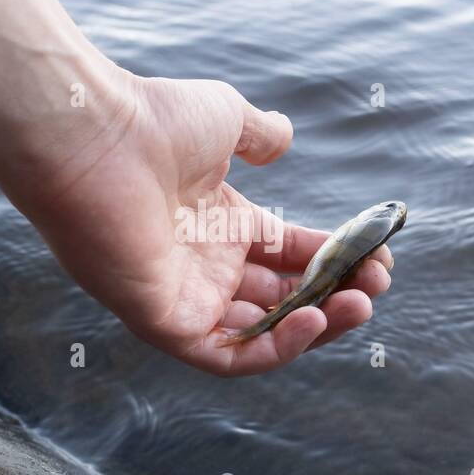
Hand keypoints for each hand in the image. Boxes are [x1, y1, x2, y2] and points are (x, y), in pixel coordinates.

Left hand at [5, 71, 393, 375]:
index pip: (290, 255)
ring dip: (318, 326)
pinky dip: (275, 348)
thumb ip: (260, 134)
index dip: (338, 260)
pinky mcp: (164, 322)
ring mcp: (185, 296)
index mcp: (221, 223)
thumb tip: (284, 139)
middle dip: (337, 296)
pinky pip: (227, 355)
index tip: (380, 256)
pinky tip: (314, 319)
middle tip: (376, 285)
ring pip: (263, 333)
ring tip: (360, 304)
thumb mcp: (226, 119)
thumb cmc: (154, 121)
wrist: (94, 137)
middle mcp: (205, 265)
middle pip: (284, 298)